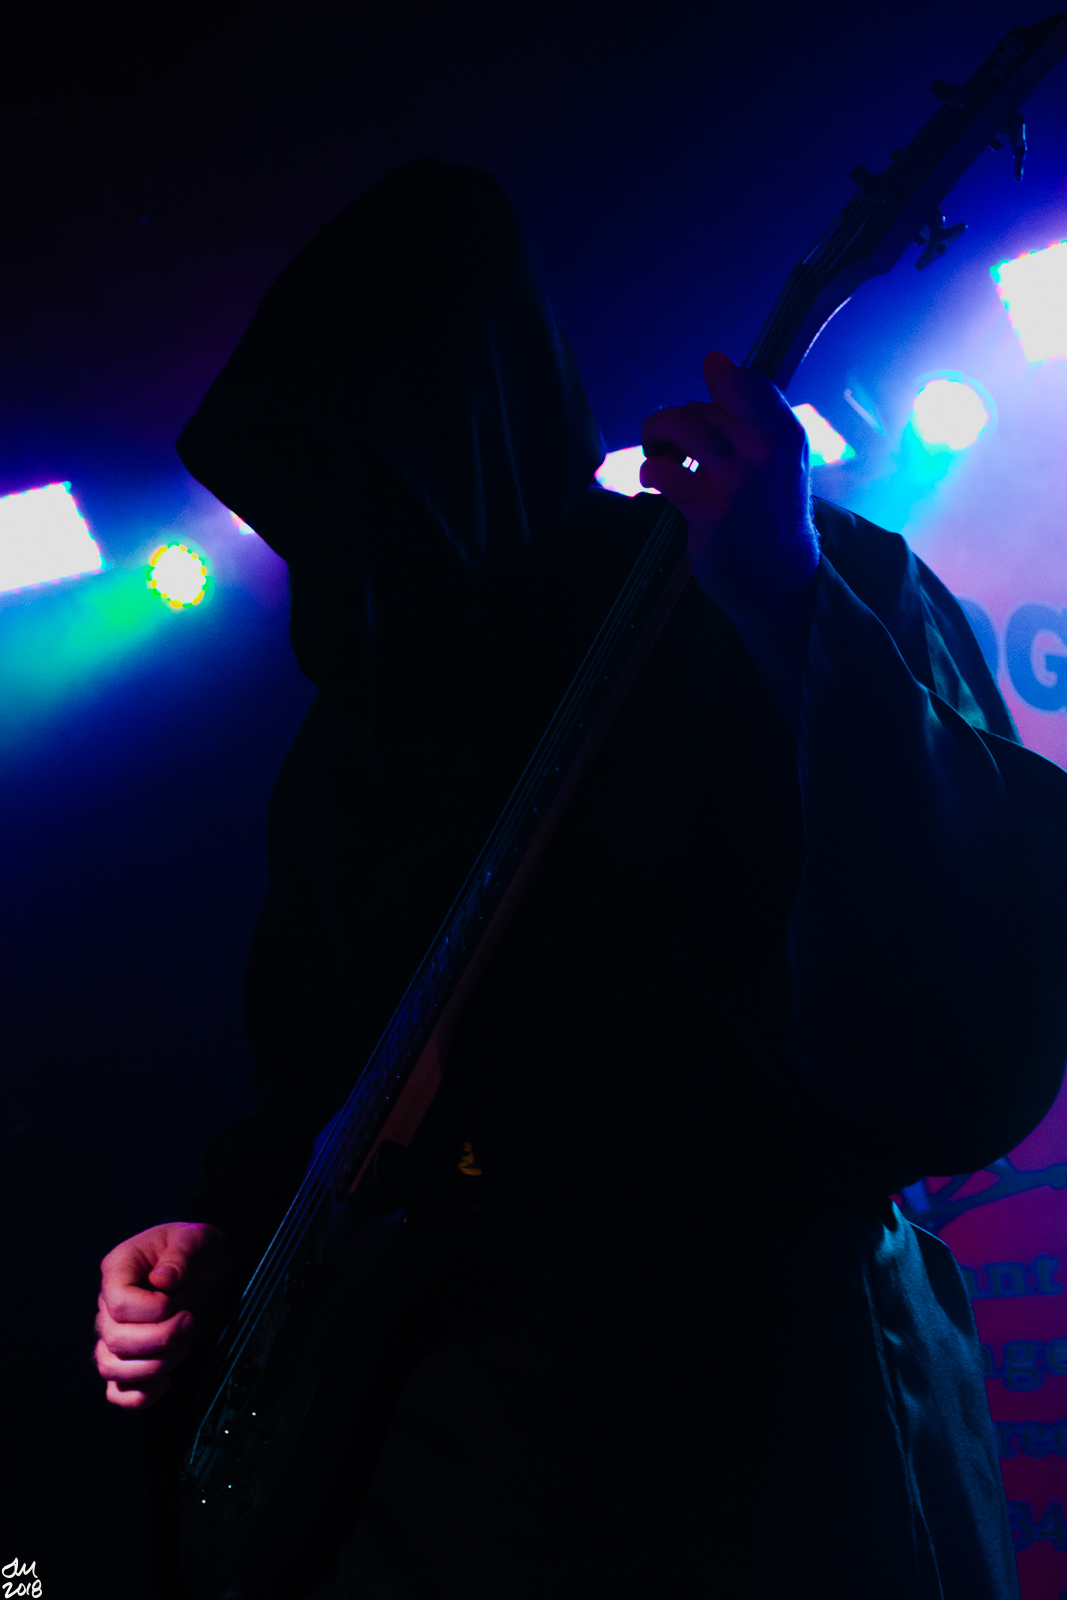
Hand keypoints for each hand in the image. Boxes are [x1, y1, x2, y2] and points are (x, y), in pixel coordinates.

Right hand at [94, 1222, 229, 1409]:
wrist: (208, 1267)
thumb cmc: (198, 1248)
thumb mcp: (195, 1240)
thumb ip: (180, 1256)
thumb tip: (161, 1280)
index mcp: (118, 1270)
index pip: (119, 1305)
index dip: (153, 1311)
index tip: (181, 1301)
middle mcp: (108, 1305)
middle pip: (114, 1340)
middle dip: (161, 1338)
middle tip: (190, 1321)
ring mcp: (115, 1334)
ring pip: (110, 1368)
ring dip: (153, 1366)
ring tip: (182, 1347)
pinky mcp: (130, 1359)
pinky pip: (117, 1391)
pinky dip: (140, 1396)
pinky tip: (167, 1380)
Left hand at [639, 351, 819, 721]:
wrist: (779, 578)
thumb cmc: (771, 513)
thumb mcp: (780, 455)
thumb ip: (751, 408)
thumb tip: (714, 358)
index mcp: (785, 432)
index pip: (742, 381)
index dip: (716, 389)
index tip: (710, 412)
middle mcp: (763, 449)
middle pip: (700, 406)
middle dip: (680, 424)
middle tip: (677, 448)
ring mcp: (736, 479)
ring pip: (679, 423)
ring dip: (658, 436)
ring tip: (660, 455)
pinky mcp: (708, 508)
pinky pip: (663, 468)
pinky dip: (650, 469)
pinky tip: (655, 480)